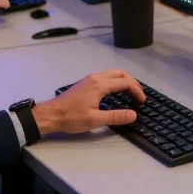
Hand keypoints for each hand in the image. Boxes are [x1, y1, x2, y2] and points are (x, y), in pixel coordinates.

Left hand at [31, 70, 146, 134]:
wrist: (50, 115)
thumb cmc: (71, 117)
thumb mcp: (95, 120)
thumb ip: (116, 117)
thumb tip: (133, 115)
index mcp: (100, 85)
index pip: (126, 83)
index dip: (137, 91)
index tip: (142, 102)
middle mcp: (96, 78)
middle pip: (121, 73)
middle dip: (133, 83)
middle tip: (139, 96)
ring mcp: (90, 79)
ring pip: (113, 74)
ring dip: (124, 81)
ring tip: (131, 94)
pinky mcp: (85, 83)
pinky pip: (106, 77)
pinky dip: (116, 82)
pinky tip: (115, 93)